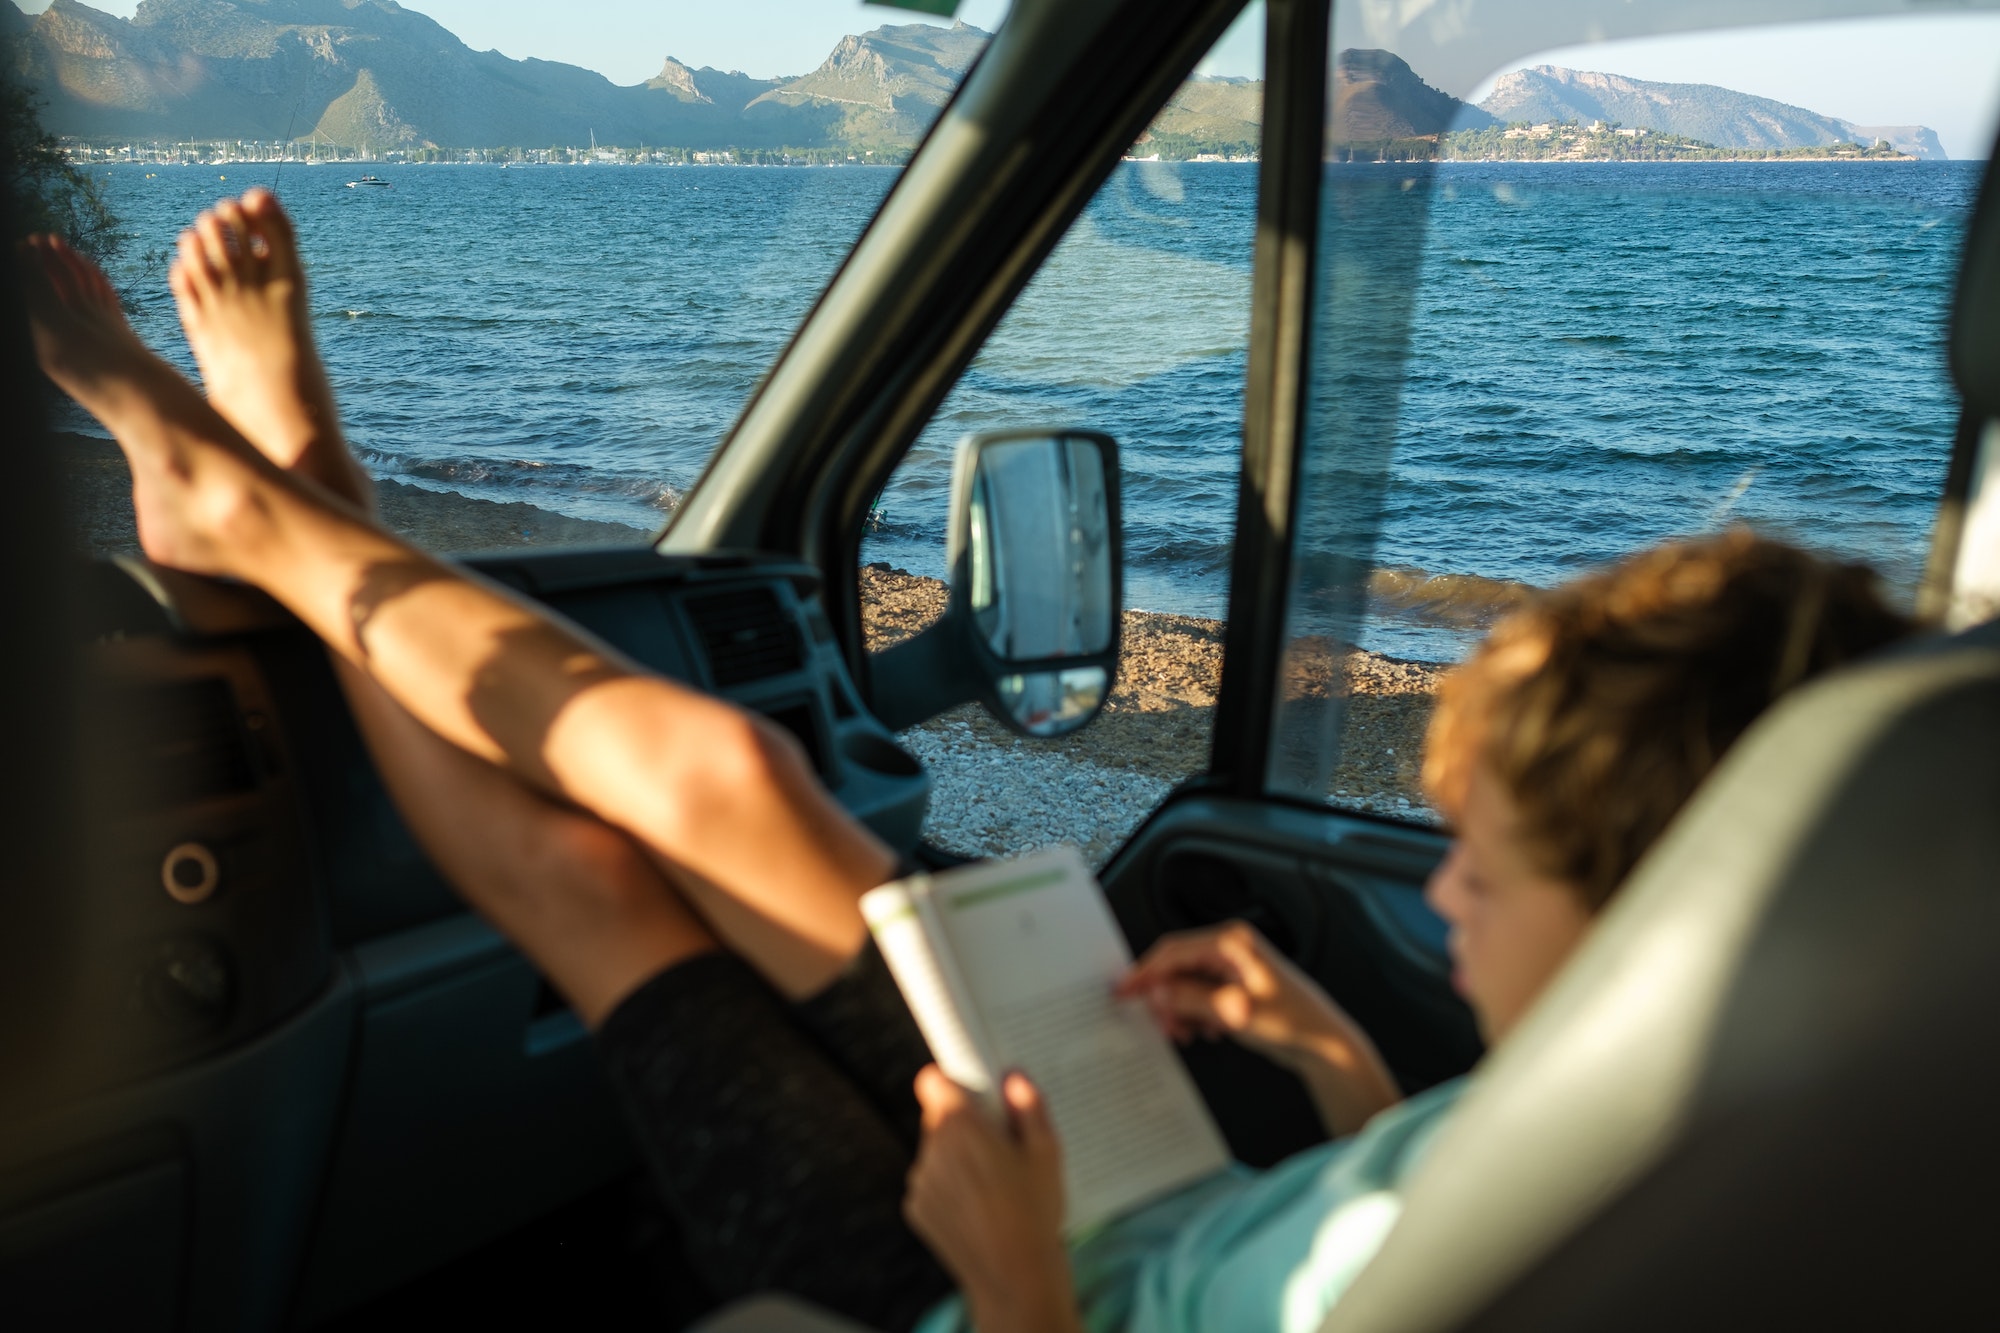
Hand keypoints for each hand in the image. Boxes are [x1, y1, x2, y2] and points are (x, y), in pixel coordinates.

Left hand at [905, 1067, 1081, 1332]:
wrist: (1015, 1278)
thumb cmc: (1035, 1212)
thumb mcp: (1046, 1152)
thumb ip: (1029, 1106)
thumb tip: (1014, 1077)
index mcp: (960, 1126)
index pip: (933, 1081)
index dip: (952, 1082)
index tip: (973, 1093)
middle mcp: (932, 1150)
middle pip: (937, 1117)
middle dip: (962, 1123)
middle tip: (997, 1144)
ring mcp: (921, 1183)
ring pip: (934, 1152)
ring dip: (954, 1157)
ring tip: (993, 1184)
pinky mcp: (917, 1210)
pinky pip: (930, 1183)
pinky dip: (948, 1187)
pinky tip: (979, 1207)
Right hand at [1118, 921, 1400, 1134]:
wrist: (1325, 1045)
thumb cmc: (1291, 1022)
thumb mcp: (1235, 1012)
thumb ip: (1190, 1000)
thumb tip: (1156, 993)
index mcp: (1231, 943)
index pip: (1174, 951)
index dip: (1145, 972)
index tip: (1123, 992)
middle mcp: (1230, 949)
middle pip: (1178, 968)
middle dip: (1165, 998)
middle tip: (1161, 1026)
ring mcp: (1233, 968)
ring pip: (1186, 985)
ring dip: (1179, 1010)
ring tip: (1186, 1034)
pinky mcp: (1236, 988)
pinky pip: (1201, 997)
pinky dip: (1195, 1015)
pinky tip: (1206, 1032)